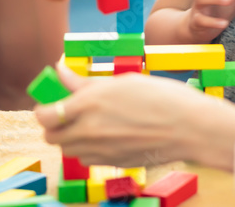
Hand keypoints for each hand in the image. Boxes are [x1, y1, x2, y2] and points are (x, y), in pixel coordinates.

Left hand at [35, 64, 234, 170]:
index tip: (51, 102)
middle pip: (50, 136)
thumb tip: (59, 71)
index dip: (44, 109)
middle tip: (68, 113)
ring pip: (68, 149)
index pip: (45, 115)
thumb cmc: (161, 97)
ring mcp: (100, 150)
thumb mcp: (122, 81)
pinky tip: (108, 135)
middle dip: (54, 125)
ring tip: (91, 122)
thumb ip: (84, 82)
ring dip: (71, 137)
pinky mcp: (112, 163)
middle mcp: (89, 129)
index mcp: (89, 103)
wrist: (190, 127)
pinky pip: (87, 158)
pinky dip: (89, 149)